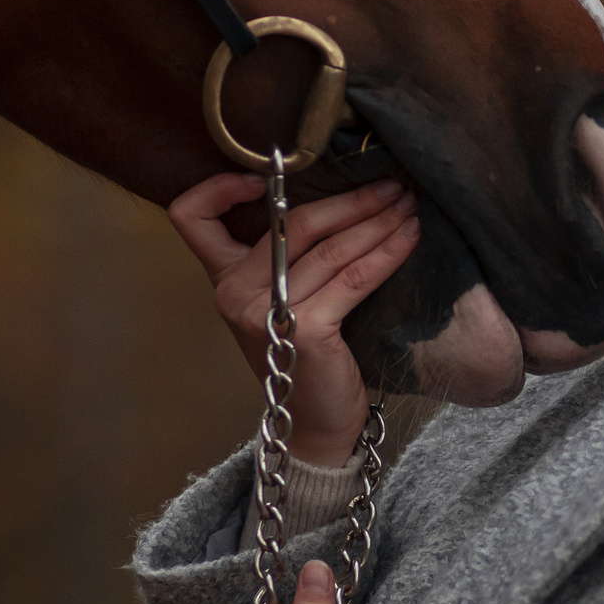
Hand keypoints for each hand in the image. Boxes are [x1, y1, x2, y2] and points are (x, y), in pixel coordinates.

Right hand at [166, 174, 420, 464]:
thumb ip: (287, 258)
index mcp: (223, 279)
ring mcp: (267, 312)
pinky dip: (388, 253)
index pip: (192, 218)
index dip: (219, 188)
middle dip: (351, 199)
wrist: (314, 424)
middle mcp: (235, 292)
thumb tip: (339, 199)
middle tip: (392, 186)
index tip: (266, 179)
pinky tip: (410, 237)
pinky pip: (355, 277)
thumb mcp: (281, 303)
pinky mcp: (306, 329)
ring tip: (409, 206)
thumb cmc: (304, 359)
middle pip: (294, 223)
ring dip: (378, 221)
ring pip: (333, 247)